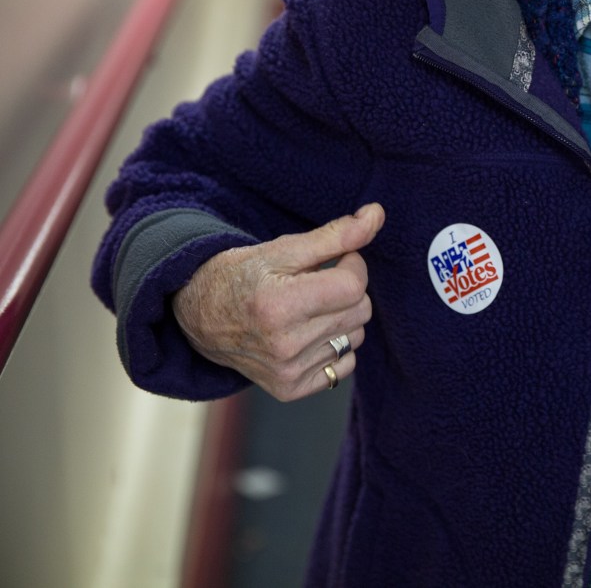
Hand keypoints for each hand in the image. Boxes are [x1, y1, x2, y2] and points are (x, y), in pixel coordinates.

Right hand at [173, 203, 385, 400]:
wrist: (199, 317)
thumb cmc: (243, 275)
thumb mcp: (284, 248)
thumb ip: (336, 234)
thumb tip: (377, 214)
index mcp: (278, 305)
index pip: (353, 286)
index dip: (353, 265)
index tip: (338, 259)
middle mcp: (283, 345)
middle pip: (359, 311)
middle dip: (347, 290)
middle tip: (318, 283)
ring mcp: (288, 372)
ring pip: (356, 337)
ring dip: (342, 318)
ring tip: (308, 309)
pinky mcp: (290, 390)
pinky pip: (344, 366)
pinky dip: (335, 347)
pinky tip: (307, 334)